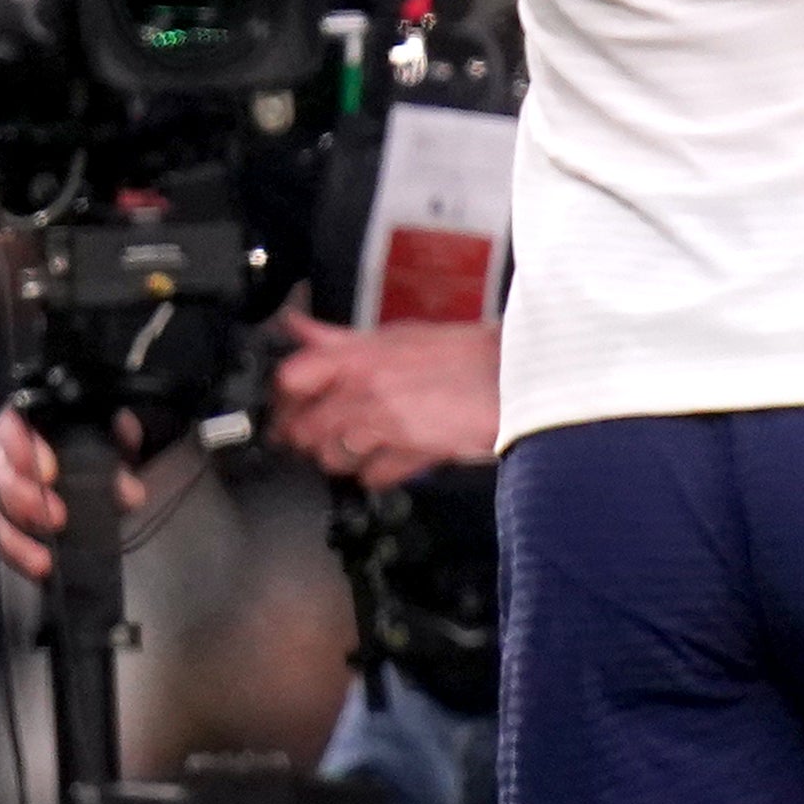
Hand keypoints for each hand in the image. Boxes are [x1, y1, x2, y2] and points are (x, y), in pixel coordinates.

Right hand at [0, 407, 144, 583]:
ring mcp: (4, 491)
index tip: (49, 472)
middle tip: (55, 517)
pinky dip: (21, 555)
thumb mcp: (113, 430)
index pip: (11, 428)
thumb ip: (120, 439)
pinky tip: (40, 567)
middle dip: (24, 499)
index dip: (23, 450)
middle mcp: (7, 457)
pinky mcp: (8, 520)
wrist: (102, 454)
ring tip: (44, 558)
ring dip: (19, 538)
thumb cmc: (98, 435)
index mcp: (28, 423)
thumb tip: (127, 470)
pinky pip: (4, 540)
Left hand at [271, 306, 502, 486]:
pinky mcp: (411, 455)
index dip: (287, 395)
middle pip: (301, 429)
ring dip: (342, 456)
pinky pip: (372, 478)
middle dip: (310, 434)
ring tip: (364, 444)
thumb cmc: (463, 353)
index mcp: (358, 357)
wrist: (517, 376)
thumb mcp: (398, 334)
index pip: (289, 379)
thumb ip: (339, 338)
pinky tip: (392, 457)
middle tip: (328, 428)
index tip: (295, 400)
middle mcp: (364, 392)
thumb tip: (296, 325)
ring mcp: (386, 426)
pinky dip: (379, 473)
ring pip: (330, 459)